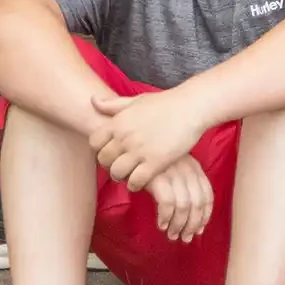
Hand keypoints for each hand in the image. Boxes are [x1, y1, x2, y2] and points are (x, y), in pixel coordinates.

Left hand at [89, 89, 212, 189]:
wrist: (191, 107)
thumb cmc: (165, 103)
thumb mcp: (136, 100)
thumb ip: (113, 104)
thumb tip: (92, 100)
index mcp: (118, 121)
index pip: (94, 142)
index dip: (100, 149)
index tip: (111, 151)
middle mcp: (125, 137)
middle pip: (103, 160)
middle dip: (110, 164)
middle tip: (121, 165)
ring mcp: (139, 150)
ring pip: (117, 173)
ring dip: (122, 176)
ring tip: (131, 174)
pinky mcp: (155, 162)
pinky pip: (136, 181)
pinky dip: (136, 184)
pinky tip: (143, 179)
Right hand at [146, 155, 215, 242]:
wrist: (131, 150)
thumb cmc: (152, 164)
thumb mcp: (174, 170)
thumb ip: (185, 186)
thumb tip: (191, 217)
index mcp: (195, 168)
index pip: (208, 195)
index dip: (204, 216)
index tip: (199, 230)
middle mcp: (187, 169)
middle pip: (197, 203)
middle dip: (192, 225)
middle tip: (185, 238)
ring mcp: (173, 173)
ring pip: (184, 206)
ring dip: (178, 225)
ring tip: (172, 235)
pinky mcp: (158, 177)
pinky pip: (167, 204)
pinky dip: (166, 217)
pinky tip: (161, 225)